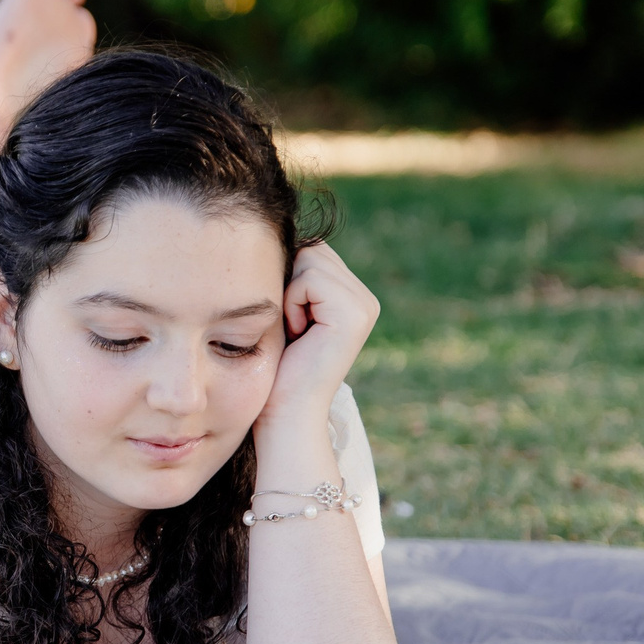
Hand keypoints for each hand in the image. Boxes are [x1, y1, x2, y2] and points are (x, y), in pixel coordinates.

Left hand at [255, 242, 379, 440]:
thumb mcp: (288, 312)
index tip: (289, 321)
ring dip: (289, 295)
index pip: (314, 252)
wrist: (285, 412)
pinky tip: (299, 335)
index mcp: (353, 298)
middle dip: (289, 284)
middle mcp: (366, 300)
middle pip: (313, 250)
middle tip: (291, 327)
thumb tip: (279, 231)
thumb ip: (297, 277)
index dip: (288, 279)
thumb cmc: (277, 367)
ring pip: (310, 260)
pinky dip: (292, 304)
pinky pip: (308, 279)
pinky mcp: (356, 313)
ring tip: (296, 331)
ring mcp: (365, 305)